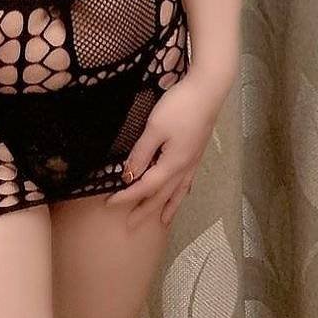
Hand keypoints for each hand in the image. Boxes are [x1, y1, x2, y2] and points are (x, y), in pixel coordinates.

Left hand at [105, 66, 231, 229]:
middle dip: (145, 210)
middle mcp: (184, 168)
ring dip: (167, 207)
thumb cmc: (180, 106)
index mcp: (172, 164)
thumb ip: (141, 153)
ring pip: (178, 192)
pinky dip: (181, 193)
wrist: (208, 91)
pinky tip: (180, 192)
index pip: (145, 187)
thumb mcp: (155, 128)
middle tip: (131, 226)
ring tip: (163, 222)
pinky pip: (187, 181)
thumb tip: (129, 176)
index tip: (109, 204)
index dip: (127, 196)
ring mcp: (193, 161)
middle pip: (162, 196)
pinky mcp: (197, 152)